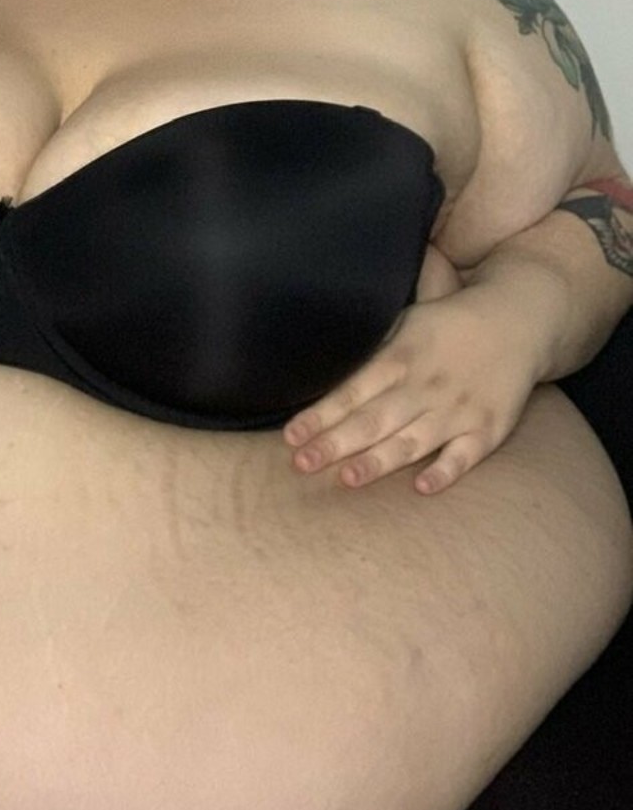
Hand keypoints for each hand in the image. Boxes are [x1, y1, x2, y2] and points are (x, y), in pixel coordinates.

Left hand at [282, 282, 541, 494]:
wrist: (518, 321)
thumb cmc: (448, 324)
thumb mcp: (406, 321)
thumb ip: (371, 350)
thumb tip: (321, 364)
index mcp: (401, 358)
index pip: (352, 391)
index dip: (320, 415)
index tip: (292, 435)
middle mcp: (426, 386)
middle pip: (374, 420)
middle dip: (335, 443)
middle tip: (301, 464)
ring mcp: (457, 410)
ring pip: (412, 441)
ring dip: (379, 461)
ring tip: (347, 479)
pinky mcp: (487, 428)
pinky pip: (465, 455)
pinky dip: (445, 471)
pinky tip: (422, 488)